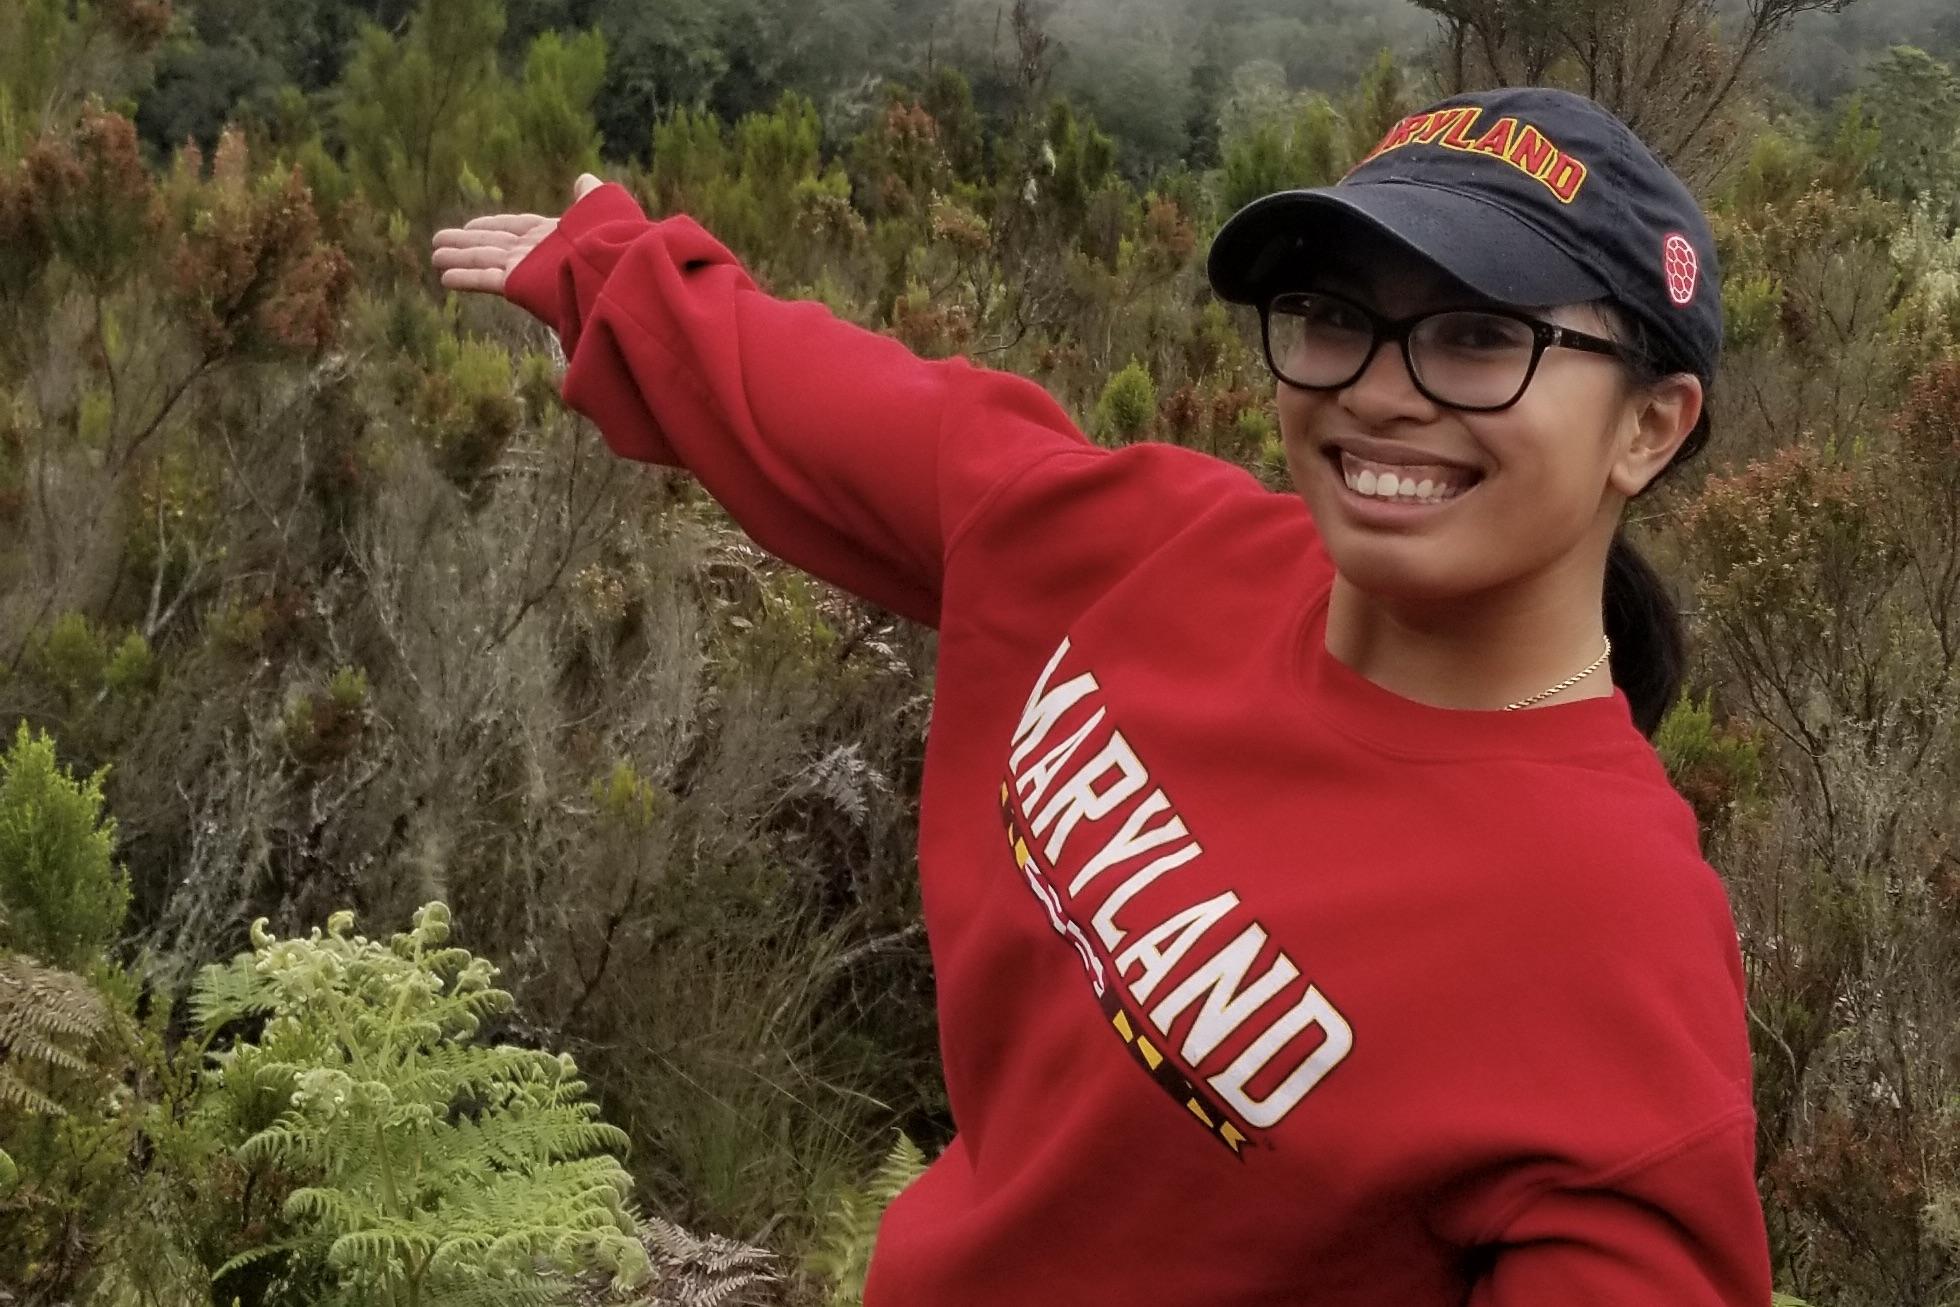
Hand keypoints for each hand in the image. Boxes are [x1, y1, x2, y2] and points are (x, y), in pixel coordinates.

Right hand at [431, 172, 604, 295]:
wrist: (616, 269)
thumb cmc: (614, 240)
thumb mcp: (601, 209)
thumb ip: (590, 196)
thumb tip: (585, 180)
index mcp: (552, 235)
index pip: (515, 228)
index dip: (493, 226)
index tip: (471, 226)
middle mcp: (536, 253)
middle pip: (493, 244)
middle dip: (467, 243)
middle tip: (439, 241)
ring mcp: (527, 270)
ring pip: (484, 260)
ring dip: (459, 258)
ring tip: (435, 257)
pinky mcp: (521, 285)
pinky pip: (487, 279)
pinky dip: (467, 278)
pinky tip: (445, 278)